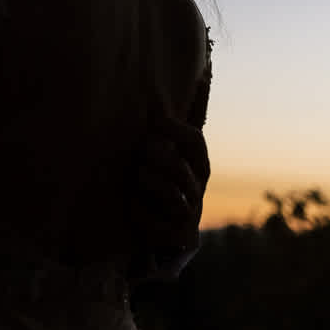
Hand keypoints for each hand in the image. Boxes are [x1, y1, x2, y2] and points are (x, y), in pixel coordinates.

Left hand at [128, 112, 209, 263]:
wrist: (160, 235)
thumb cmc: (155, 184)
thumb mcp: (160, 155)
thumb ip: (163, 130)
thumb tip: (163, 91)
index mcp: (195, 166)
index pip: (194, 142)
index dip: (176, 130)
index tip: (154, 120)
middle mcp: (196, 190)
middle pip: (181, 168)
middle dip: (157, 156)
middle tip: (141, 150)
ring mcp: (189, 215)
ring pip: (173, 195)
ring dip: (151, 182)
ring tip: (137, 175)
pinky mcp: (178, 238)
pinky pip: (160, 226)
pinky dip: (142, 214)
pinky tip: (133, 206)